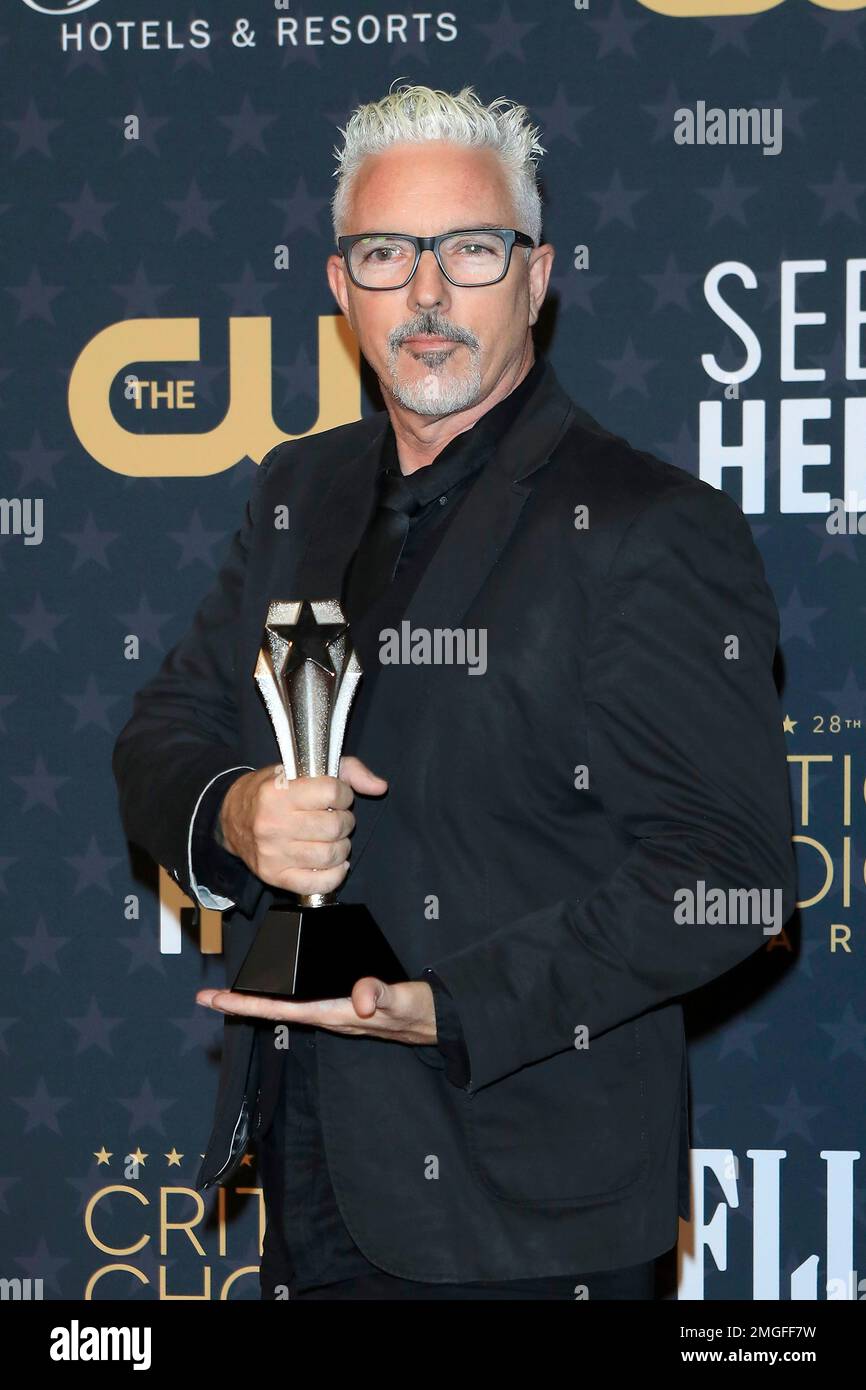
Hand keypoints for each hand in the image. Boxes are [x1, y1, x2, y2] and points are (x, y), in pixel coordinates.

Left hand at [195, 977, 437, 1045]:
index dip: (247, 1004)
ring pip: (288, 1007)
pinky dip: (283, 995)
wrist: (439, 1021)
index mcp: (336, 1015)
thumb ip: (383, 996)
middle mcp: (330, 1017)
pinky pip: (304, 1002)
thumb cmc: (420, 1011)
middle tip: (207, 997)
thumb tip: (361, 998)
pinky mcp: (344, 1006)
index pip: (283, 1010)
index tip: (217, 999)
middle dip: (242, 1004)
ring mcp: (336, 1013)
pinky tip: (276, 987)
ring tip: (232, 992)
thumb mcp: (404, 1001)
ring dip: (259, 1001)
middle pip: (277, 1011)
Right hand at [218, 754, 386, 893]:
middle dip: (344, 821)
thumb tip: (380, 786)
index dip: (343, 793)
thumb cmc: (272, 791)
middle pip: (334, 826)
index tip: (337, 795)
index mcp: (278, 792)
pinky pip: (319, 884)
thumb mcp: (301, 769)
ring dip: (342, 847)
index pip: (332, 792)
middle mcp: (273, 824)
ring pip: (330, 855)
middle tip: (336, 818)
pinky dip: (335, 875)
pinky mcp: (275, 876)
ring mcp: (273, 853)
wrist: (231, 818)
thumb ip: (346, 771)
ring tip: (333, 839)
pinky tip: (335, 863)